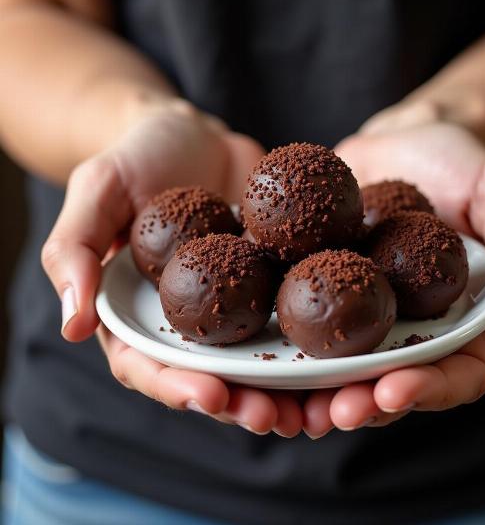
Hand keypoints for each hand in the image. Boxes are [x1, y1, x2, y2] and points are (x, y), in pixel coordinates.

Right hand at [42, 99, 302, 436]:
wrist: (194, 132)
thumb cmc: (136, 157)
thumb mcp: (97, 190)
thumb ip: (76, 250)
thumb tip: (73, 325)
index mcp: (140, 314)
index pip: (151, 366)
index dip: (179, 389)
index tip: (212, 398)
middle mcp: (190, 321)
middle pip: (214, 377)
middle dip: (245, 404)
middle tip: (277, 418)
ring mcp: (236, 303)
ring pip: (262, 361)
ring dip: (290, 391)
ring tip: (320, 408)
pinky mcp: (274, 281)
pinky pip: (296, 313)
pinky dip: (319, 340)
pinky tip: (346, 354)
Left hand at [303, 121, 484, 437]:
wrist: (405, 136)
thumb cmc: (462, 162)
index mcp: (459, 320)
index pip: (454, 372)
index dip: (427, 390)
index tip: (392, 393)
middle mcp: (408, 327)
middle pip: (388, 381)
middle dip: (359, 403)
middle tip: (331, 414)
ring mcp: (361, 310)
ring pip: (338, 365)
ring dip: (312, 392)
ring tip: (285, 407)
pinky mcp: (322, 286)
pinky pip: (302, 318)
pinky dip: (278, 342)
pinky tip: (251, 356)